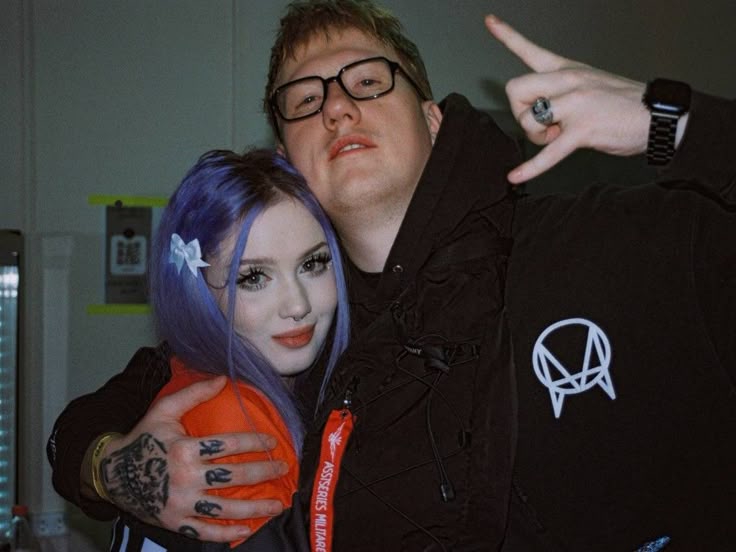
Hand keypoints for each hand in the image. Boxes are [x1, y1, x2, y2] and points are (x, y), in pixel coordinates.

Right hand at [99, 377, 286, 542]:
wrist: (111, 473)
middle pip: (233, 478)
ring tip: (277, 505)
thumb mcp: (164, 410)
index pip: (228, 446)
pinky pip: (204, 531)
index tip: (273, 443)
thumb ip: (194, 393)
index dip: (254, 443)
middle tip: (283, 469)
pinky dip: (225, 533)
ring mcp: (180, 504)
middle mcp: (184, 478)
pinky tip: (246, 529)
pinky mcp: (175, 522)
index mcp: (184, 449)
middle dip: (263, 473)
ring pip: (224, 509)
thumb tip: (224, 378)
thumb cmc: (143, 438)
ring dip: (254, 508)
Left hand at [485, 14, 650, 183]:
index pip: (531, 49)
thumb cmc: (622, 104)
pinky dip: (530, 169)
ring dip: (536, 136)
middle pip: (516, 90)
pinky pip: (548, 153)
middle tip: (540, 123)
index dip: (507, 35)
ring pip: (528, 120)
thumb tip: (537, 116)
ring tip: (558, 137)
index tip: (489, 21)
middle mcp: (569, 81)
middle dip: (519, 112)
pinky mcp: (583, 130)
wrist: (659, 116)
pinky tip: (515, 177)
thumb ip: (558, 93)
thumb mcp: (588, 84)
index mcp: (568, 69)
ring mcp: (576, 105)